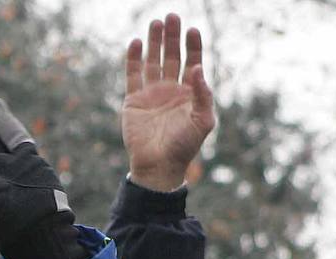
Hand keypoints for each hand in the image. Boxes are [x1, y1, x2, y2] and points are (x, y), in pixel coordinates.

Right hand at [123, 13, 215, 192]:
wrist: (158, 165)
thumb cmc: (184, 146)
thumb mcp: (202, 121)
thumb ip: (203, 95)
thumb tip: (197, 68)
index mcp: (189, 93)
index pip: (192, 62)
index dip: (193, 45)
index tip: (192, 30)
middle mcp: (170, 89)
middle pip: (172, 56)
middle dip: (172, 37)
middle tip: (171, 16)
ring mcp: (151, 93)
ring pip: (153, 61)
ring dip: (154, 42)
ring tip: (155, 22)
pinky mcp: (134, 100)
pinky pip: (133, 75)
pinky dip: (133, 59)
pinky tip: (135, 43)